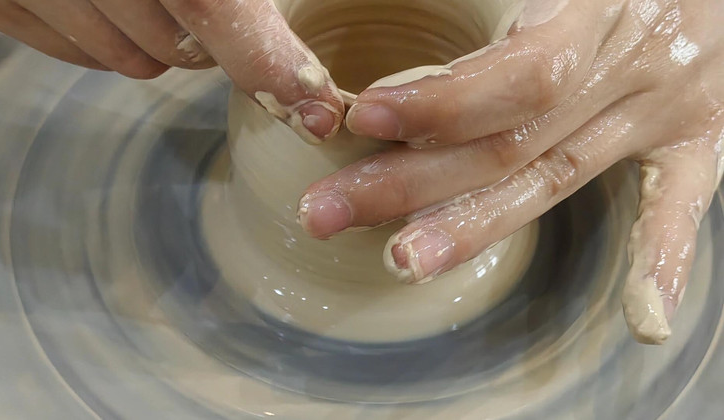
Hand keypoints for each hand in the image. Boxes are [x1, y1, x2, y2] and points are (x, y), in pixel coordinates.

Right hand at [0, 0, 343, 142]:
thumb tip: (287, 40)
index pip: (213, 6)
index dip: (271, 67)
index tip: (316, 113)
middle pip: (179, 49)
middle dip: (210, 40)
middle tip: (208, 0)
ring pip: (132, 61)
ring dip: (158, 38)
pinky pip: (79, 56)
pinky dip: (106, 39)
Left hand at [298, 0, 723, 343]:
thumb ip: (521, 18)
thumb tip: (415, 60)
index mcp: (597, 12)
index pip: (517, 76)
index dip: (440, 103)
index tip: (362, 122)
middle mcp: (629, 69)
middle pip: (508, 143)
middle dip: (408, 184)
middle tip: (326, 212)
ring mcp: (664, 112)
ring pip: (555, 180)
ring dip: (474, 228)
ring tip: (401, 262)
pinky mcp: (697, 140)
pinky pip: (681, 203)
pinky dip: (661, 259)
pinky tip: (643, 320)